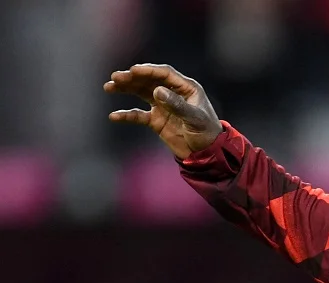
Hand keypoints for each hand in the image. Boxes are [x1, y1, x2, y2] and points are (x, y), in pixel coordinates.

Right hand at [104, 64, 222, 159]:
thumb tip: (157, 91)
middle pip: (149, 81)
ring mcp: (163, 106)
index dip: (148, 71)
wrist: (207, 154)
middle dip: (132, 78)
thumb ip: (177, 105)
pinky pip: (138, 115)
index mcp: (186, 88)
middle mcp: (173, 94)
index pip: (164, 74)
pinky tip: (114, 116)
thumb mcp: (195, 118)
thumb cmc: (207, 133)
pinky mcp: (156, 120)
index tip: (132, 70)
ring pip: (141, 93)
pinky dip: (127, 115)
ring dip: (126, 89)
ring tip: (109, 87)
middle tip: (116, 77)